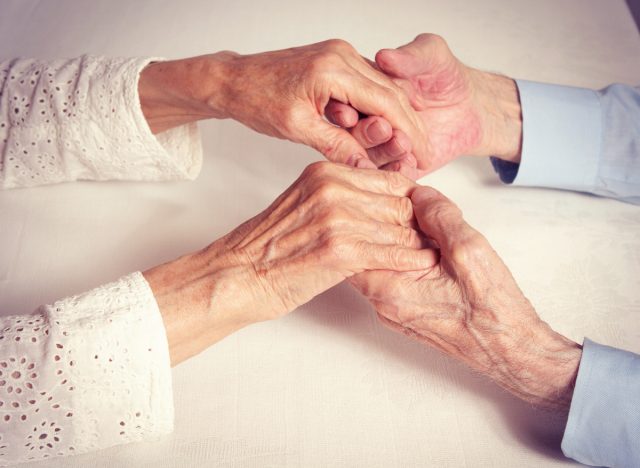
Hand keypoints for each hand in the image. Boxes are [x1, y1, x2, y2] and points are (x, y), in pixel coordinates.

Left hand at [138, 40, 428, 167]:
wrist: (235, 80)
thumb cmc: (257, 100)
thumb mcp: (297, 128)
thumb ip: (336, 146)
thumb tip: (367, 169)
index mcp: (334, 69)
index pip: (386, 102)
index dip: (408, 131)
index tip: (422, 154)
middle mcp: (342, 55)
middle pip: (391, 92)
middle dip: (409, 126)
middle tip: (422, 153)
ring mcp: (340, 55)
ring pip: (382, 88)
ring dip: (396, 118)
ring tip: (406, 147)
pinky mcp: (335, 61)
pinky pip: (366, 85)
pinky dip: (378, 108)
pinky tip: (384, 130)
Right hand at [143, 162, 436, 364]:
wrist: (238, 274)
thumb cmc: (269, 246)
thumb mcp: (305, 203)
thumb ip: (342, 196)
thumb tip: (382, 203)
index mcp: (326, 172)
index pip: (390, 179)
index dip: (411, 200)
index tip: (422, 216)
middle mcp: (333, 189)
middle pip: (398, 202)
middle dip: (419, 223)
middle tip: (434, 236)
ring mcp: (337, 218)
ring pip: (398, 228)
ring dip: (418, 243)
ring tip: (433, 252)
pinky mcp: (340, 250)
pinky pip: (390, 253)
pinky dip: (410, 260)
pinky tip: (422, 264)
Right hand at [325, 34, 522, 177]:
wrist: (471, 106)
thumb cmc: (447, 76)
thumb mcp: (432, 55)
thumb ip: (411, 55)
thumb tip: (384, 57)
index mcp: (365, 94)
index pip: (346, 103)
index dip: (343, 109)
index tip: (348, 113)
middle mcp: (368, 121)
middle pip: (354, 133)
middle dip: (364, 133)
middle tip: (382, 128)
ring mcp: (381, 146)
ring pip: (370, 157)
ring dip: (382, 152)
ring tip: (402, 142)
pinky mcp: (398, 165)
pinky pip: (392, 174)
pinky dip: (398, 169)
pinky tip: (410, 162)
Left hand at [350, 186, 581, 410]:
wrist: (512, 350)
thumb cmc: (493, 311)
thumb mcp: (469, 250)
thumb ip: (440, 217)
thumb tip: (419, 195)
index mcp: (390, 290)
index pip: (356, 245)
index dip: (371, 215)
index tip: (392, 199)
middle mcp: (386, 305)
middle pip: (365, 255)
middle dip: (382, 227)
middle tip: (408, 208)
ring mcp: (396, 312)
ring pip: (382, 266)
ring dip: (397, 243)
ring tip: (423, 226)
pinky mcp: (409, 315)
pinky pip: (396, 279)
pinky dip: (407, 260)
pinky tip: (431, 249)